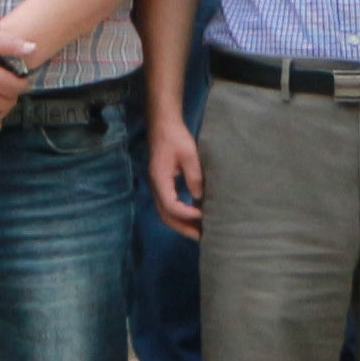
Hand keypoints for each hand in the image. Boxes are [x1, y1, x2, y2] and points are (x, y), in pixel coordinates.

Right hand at [147, 109, 204, 234]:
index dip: (187, 214)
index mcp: (160, 179)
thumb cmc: (176, 136)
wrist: (163, 123)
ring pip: (165, 212)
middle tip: (201, 237)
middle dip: (183, 227)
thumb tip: (200, 198)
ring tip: (198, 231)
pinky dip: (179, 214)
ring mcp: (157, 185)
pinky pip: (168, 205)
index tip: (203, 215)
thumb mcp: (189, 155)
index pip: (171, 205)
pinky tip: (193, 216)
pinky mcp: (162, 183)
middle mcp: (155, 186)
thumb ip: (194, 177)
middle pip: (165, 215)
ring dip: (181, 223)